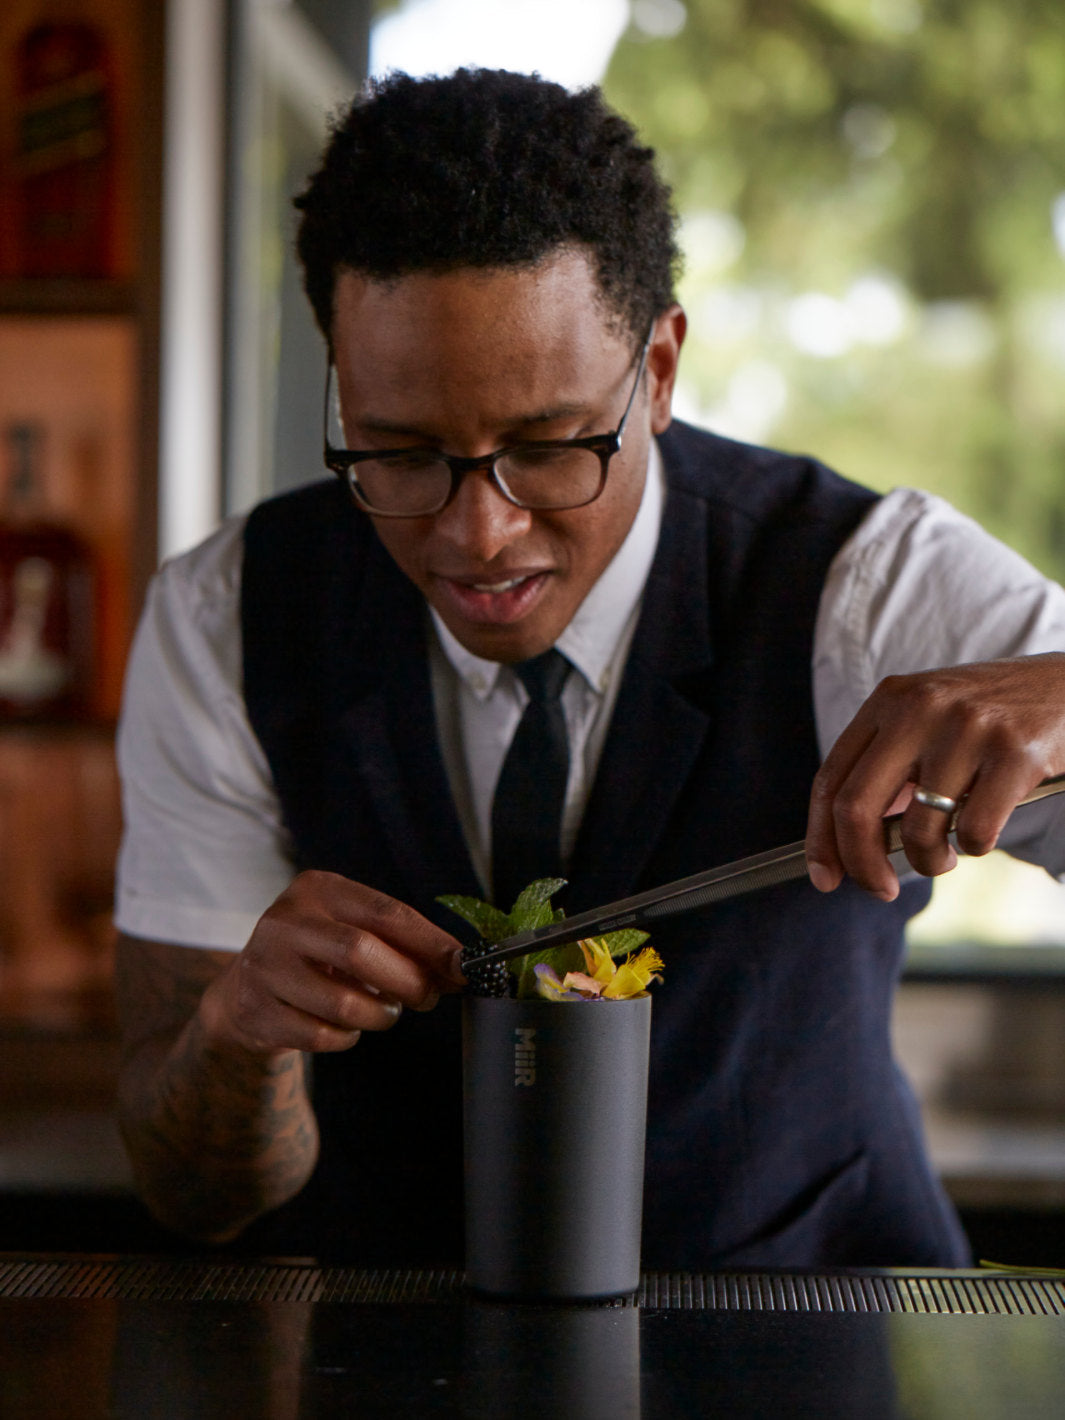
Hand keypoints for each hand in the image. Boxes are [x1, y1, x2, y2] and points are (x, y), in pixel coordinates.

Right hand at [199, 872, 466, 1055]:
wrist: (244, 990)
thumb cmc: (318, 955)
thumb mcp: (352, 929)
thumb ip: (401, 943)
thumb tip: (459, 967)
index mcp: (319, 889)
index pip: (386, 913)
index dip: (431, 942)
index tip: (465, 965)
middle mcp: (286, 921)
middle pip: (362, 952)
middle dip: (408, 981)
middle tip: (428, 997)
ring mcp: (265, 967)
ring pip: (344, 1004)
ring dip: (379, 1015)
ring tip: (383, 1011)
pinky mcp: (256, 1011)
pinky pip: (322, 1035)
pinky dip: (346, 1037)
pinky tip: (344, 1025)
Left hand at [805, 653, 1064, 899]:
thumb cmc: (989, 715)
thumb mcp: (927, 718)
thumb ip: (888, 765)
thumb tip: (849, 843)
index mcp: (889, 700)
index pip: (830, 778)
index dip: (820, 838)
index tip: (824, 877)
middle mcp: (919, 708)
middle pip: (856, 807)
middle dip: (861, 865)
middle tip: (879, 890)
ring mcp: (966, 728)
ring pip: (918, 829)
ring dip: (929, 862)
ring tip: (944, 858)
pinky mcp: (1014, 751)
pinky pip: (974, 832)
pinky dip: (973, 848)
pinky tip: (980, 834)